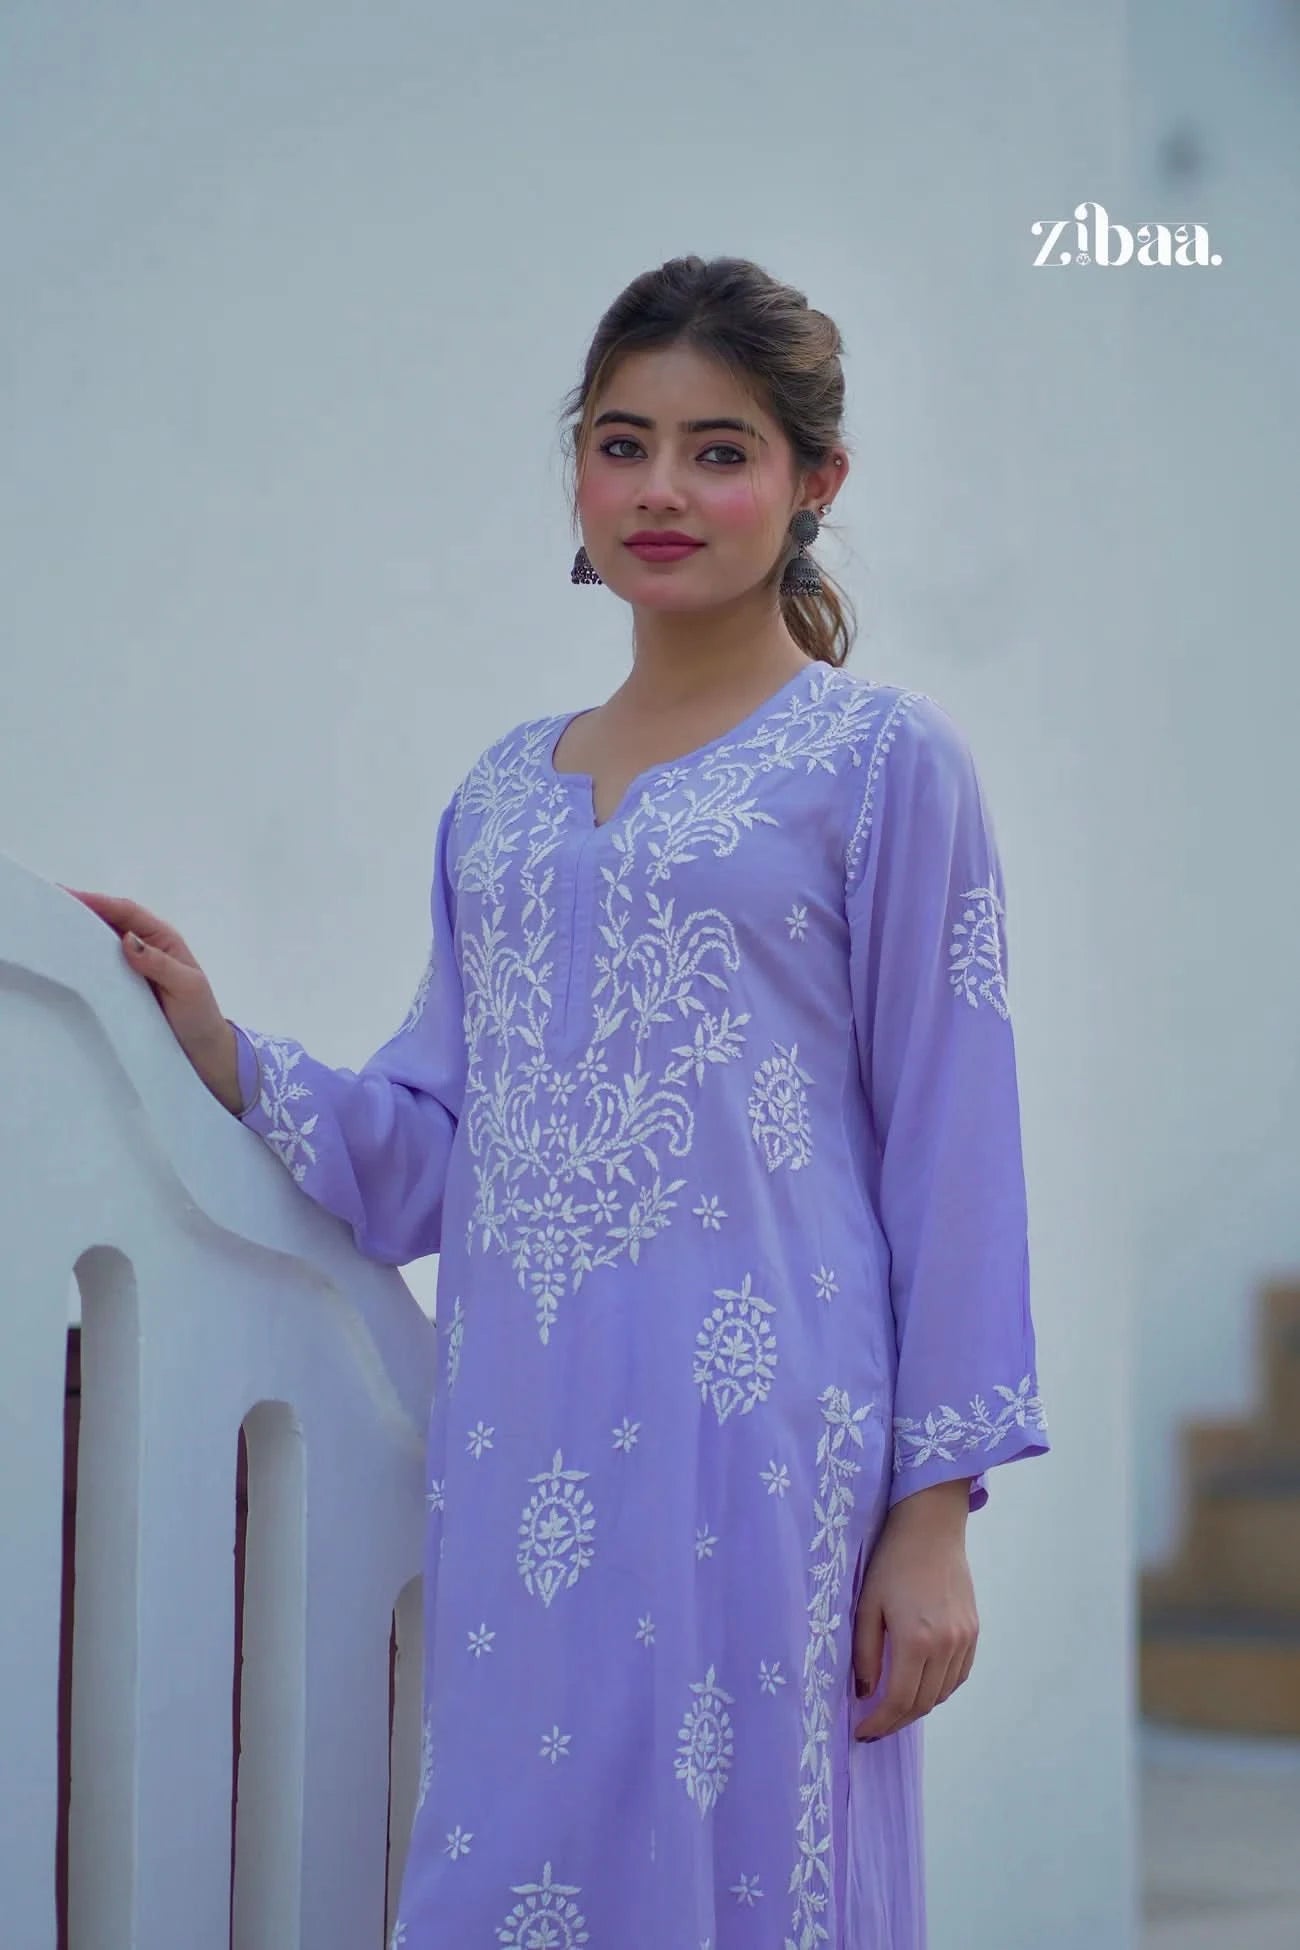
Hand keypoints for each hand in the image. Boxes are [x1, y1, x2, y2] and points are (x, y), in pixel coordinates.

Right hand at [58, 886, 242, 1111]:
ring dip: (78, 937)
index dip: (98, 902)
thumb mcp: (187, 987)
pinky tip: (64, 964)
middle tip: (47, 906)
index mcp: (163, 939)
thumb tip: (128, 939)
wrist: (201, 1052)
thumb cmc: (199, 1015)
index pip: (127, 913)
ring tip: (47, 931)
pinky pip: (100, 970)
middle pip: (109, 923)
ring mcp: (131, 968)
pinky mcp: (122, 989)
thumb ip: (160, 964)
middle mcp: (145, 948)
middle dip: (81, 912)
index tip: (67, 894)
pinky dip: (83, 964)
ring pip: (102, 945)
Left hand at [851, 1492, 978, 1741]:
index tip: (862, 1732)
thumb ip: (865, 1653)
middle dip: (897, 1720)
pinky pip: (959, 1675)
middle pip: (924, 1703)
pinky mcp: (974, 1631)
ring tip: (894, 1707)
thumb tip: (866, 1692)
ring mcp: (965, 1639)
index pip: (900, 1701)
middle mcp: (946, 1645)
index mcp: (916, 1640)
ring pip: (943, 1693)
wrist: (931, 1528)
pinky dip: (940, 1688)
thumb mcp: (867, 1605)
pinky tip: (921, 1684)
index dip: (881, 1722)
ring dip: (918, 1707)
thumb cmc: (892, 1561)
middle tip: (874, 1725)